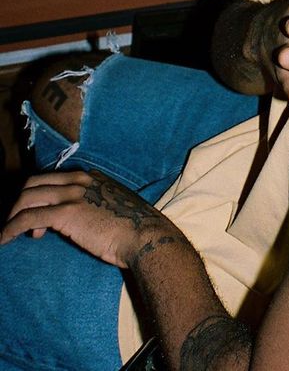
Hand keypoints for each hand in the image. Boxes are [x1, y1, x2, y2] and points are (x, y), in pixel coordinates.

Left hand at [0, 170, 174, 267]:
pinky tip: (4, 241)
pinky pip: (27, 218)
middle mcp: (80, 180)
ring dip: (13, 216)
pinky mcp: (65, 213)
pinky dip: (10, 229)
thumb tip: (78, 217)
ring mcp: (72, 194)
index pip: (54, 178)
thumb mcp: (113, 206)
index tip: (36, 214)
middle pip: (34, 183)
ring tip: (9, 234)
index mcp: (91, 177)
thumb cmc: (134, 227)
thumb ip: (94, 203)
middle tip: (17, 222)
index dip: (39, 195)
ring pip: (27, 198)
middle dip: (20, 202)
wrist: (144, 236)